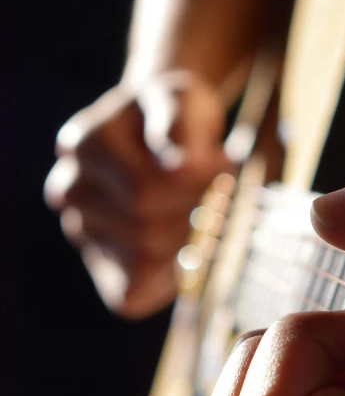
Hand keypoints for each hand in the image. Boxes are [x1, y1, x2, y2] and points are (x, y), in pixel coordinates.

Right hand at [45, 71, 228, 318]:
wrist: (171, 133)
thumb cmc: (180, 120)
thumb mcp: (185, 101)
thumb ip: (178, 123)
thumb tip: (179, 169)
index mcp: (83, 144)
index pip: (146, 188)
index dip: (197, 184)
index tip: (223, 164)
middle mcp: (70, 190)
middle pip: (146, 227)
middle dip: (195, 213)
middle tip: (216, 194)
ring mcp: (80, 233)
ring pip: (144, 258)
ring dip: (188, 241)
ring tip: (197, 213)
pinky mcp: (102, 270)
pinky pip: (132, 294)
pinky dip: (167, 278)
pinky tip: (181, 248)